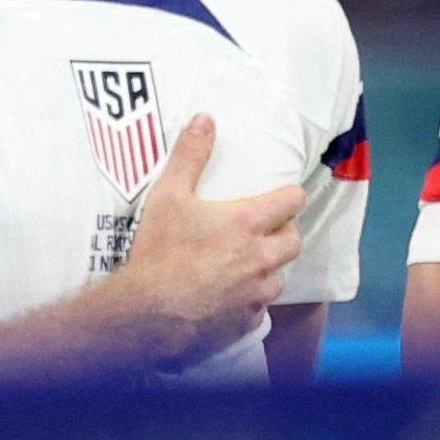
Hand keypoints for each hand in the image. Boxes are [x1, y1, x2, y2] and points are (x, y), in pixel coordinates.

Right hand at [87, 117, 300, 367]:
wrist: (145, 315)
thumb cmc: (157, 254)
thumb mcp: (167, 198)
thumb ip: (189, 157)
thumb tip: (204, 120)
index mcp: (248, 223)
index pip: (293, 201)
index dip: (288, 197)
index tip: (279, 197)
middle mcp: (262, 257)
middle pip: (293, 240)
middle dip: (282, 234)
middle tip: (260, 233)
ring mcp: (257, 292)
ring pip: (278, 276)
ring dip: (266, 270)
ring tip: (241, 268)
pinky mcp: (247, 320)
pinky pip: (258, 307)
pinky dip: (248, 301)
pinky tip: (226, 298)